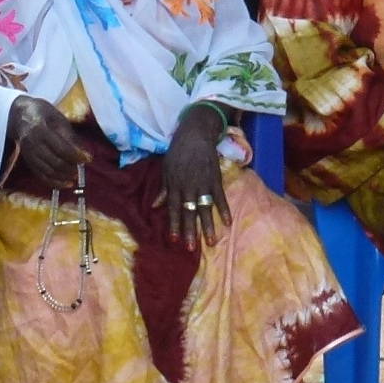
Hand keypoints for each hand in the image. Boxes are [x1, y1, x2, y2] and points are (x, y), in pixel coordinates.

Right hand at [7, 97, 89, 189]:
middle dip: (70, 168)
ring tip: (74, 177)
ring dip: (63, 177)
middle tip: (81, 168)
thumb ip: (69, 136)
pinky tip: (65, 184)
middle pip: (54, 162)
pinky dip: (53, 182)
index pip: (61, 148)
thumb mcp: (58, 118)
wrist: (18, 115)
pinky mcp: (27, 161)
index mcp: (40, 129)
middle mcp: (32, 143)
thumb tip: (83, 153)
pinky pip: (40, 175)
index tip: (88, 159)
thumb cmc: (42, 113)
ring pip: (47, 172)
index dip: (76, 156)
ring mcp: (28, 154)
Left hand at [159, 108, 232, 249]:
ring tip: (211, 242)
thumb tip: (155, 206)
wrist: (195, 134)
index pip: (174, 209)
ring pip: (205, 208)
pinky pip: (220, 197)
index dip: (174, 225)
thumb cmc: (178, 152)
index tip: (173, 240)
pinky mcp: (215, 179)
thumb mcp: (166, 169)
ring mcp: (203, 184)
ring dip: (207, 226)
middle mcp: (188, 187)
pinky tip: (228, 223)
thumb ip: (164, 190)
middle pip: (189, 212)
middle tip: (190, 248)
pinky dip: (224, 209)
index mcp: (175, 186)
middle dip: (189, 231)